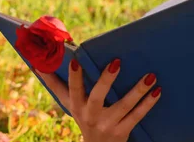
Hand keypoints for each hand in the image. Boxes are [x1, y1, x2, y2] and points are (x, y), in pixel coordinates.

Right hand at [37, 59, 161, 141]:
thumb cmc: (83, 117)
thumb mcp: (68, 103)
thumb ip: (55, 84)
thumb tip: (36, 64)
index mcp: (77, 106)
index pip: (73, 89)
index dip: (73, 76)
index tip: (75, 61)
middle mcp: (90, 116)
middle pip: (98, 97)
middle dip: (106, 80)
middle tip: (117, 62)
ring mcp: (107, 125)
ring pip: (123, 106)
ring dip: (137, 90)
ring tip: (150, 75)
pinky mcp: (122, 132)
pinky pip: (137, 117)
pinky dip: (148, 104)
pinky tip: (157, 91)